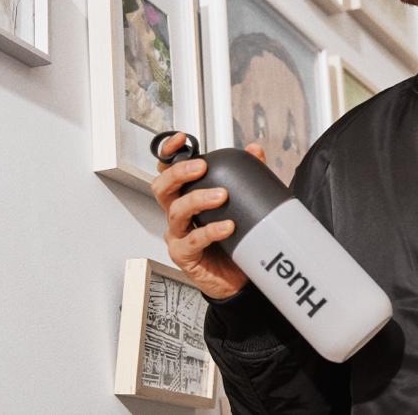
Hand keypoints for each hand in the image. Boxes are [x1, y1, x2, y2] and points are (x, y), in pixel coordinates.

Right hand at [151, 132, 265, 299]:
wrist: (239, 278)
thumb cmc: (234, 240)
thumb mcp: (242, 204)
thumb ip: (247, 176)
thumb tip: (255, 150)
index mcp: (186, 196)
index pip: (168, 170)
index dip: (169, 153)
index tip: (181, 139)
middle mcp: (177, 214)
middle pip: (162, 187)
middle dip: (178, 173)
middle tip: (201, 167)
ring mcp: (178, 235)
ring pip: (176, 211)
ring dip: (198, 199)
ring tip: (222, 196)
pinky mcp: (185, 255)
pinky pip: (192, 240)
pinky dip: (210, 231)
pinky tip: (227, 227)